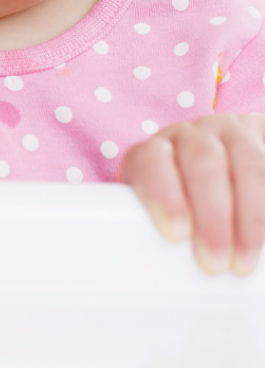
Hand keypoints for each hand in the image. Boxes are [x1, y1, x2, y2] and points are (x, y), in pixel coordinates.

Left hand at [123, 114, 264, 275]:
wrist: (226, 159)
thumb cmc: (185, 197)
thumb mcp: (165, 208)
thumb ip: (161, 224)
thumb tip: (159, 271)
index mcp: (159, 149)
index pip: (151, 160)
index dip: (163, 195)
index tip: (176, 233)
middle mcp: (193, 136)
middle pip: (203, 163)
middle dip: (212, 217)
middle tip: (214, 261)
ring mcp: (233, 134)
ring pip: (246, 165)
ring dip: (249, 217)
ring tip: (243, 261)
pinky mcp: (262, 139)